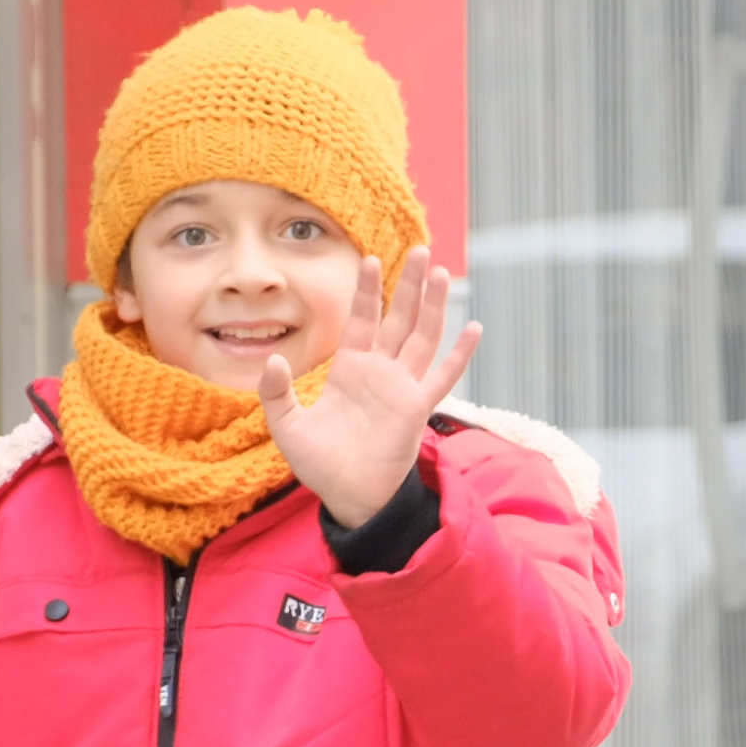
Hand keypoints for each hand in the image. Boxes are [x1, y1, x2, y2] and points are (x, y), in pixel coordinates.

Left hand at [260, 245, 481, 528]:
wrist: (348, 498)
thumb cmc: (319, 464)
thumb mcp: (286, 424)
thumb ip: (276, 391)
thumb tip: (271, 358)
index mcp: (351, 370)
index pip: (363, 320)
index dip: (368, 291)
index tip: (371, 260)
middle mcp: (381, 372)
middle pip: (399, 318)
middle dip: (409, 285)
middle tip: (420, 248)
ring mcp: (402, 388)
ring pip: (422, 337)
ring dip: (433, 306)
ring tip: (441, 272)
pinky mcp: (418, 408)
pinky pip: (443, 377)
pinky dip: (460, 354)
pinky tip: (474, 328)